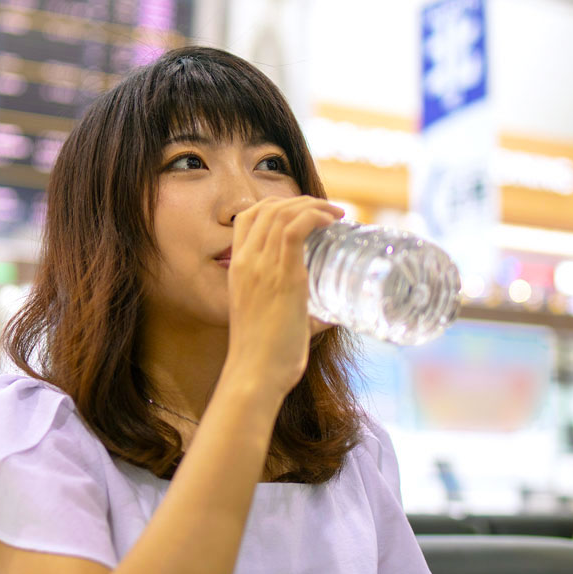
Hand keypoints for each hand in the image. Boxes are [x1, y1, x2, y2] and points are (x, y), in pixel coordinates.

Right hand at [221, 196, 343, 400]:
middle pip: (268, 208)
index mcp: (237, 268)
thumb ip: (300, 315)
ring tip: (336, 213)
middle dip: (300, 200)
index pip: (248, 217)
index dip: (276, 205)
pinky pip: (296, 228)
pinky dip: (315, 216)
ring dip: (314, 205)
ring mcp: (263, 266)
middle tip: (327, 211)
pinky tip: (331, 220)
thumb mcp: (271, 322)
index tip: (303, 211)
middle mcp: (247, 261)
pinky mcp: (284, 276)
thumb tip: (330, 317)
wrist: (254, 373)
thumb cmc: (264, 356)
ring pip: (284, 213)